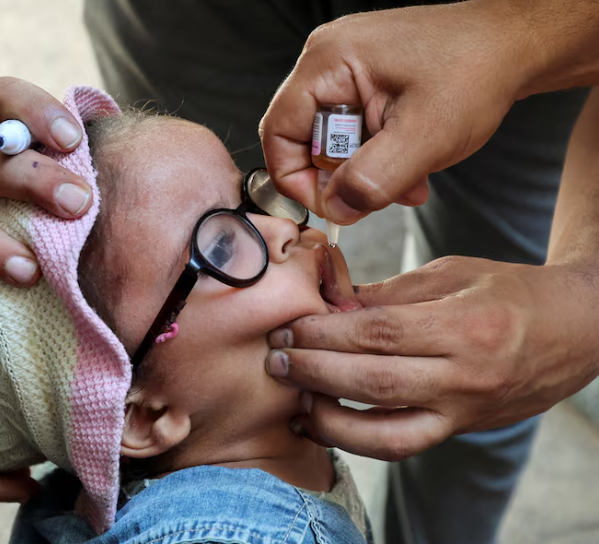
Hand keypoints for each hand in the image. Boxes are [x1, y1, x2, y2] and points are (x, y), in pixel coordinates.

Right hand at [259, 1, 532, 223]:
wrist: (515, 45)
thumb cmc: (476, 71)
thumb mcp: (424, 137)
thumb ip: (372, 178)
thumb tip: (336, 209)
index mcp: (328, 62)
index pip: (279, 132)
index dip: (297, 179)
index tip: (333, 206)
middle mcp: (330, 61)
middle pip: (306, 139)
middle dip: (341, 177)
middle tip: (378, 194)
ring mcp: (348, 70)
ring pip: (333, 141)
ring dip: (366, 172)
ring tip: (408, 180)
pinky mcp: (367, 82)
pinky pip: (355, 131)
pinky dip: (378, 157)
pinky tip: (413, 165)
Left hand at [265, 257, 598, 460]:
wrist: (577, 331)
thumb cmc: (509, 292)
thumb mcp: (450, 274)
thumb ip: (387, 295)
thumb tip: (326, 306)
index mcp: (467, 326)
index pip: (379, 334)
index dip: (324, 334)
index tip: (287, 328)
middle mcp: (468, 376)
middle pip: (374, 383)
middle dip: (313, 373)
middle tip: (274, 360)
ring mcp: (466, 412)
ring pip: (385, 433)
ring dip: (328, 419)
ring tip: (292, 397)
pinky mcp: (461, 429)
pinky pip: (402, 445)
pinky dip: (356, 440)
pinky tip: (322, 422)